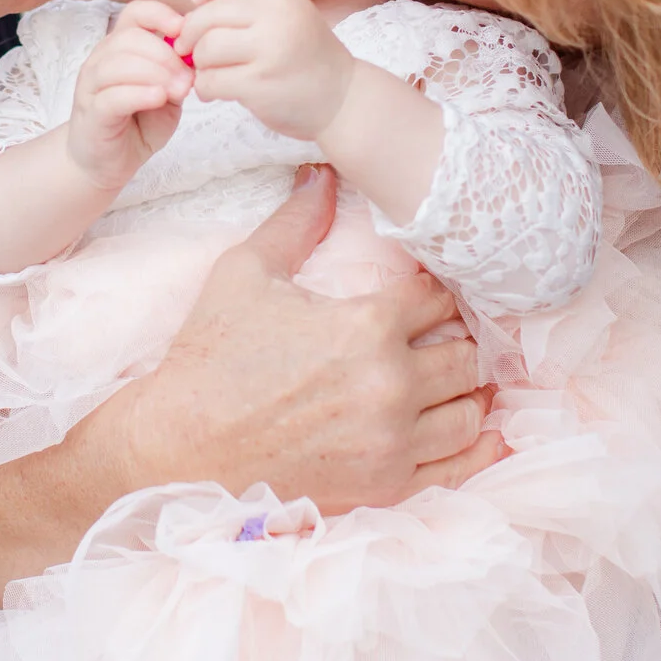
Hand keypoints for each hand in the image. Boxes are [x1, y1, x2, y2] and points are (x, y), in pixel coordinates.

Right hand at [64, 0, 193, 189]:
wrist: (107, 162)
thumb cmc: (138, 123)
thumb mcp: (168, 94)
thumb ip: (179, 73)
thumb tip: (198, 53)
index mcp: (120, 48)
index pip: (135, 13)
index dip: (160, 15)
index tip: (184, 32)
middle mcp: (101, 60)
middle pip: (130, 37)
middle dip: (166, 55)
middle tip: (187, 79)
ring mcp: (91, 86)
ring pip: (118, 63)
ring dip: (155, 74)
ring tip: (178, 92)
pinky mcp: (91, 113)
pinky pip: (112, 96)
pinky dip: (139, 94)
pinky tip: (159, 98)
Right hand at [122, 166, 502, 511]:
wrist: (177, 448)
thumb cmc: (209, 358)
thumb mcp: (245, 272)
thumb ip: (296, 221)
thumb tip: (320, 173)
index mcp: (367, 325)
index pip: (438, 299)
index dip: (435, 293)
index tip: (425, 298)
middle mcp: (391, 384)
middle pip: (465, 353)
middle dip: (455, 341)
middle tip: (440, 339)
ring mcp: (392, 442)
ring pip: (469, 407)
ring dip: (467, 390)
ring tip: (452, 380)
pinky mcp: (386, 487)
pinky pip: (459, 465)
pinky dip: (477, 445)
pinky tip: (483, 429)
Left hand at [173, 0, 356, 141]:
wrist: (341, 100)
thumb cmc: (307, 59)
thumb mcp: (292, 16)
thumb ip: (253, 5)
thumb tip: (197, 6)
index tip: (199, 2)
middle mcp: (279, 17)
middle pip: (210, 14)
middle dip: (190, 33)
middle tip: (188, 47)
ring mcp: (270, 51)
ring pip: (206, 48)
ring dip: (199, 63)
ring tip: (210, 72)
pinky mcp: (259, 85)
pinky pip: (210, 80)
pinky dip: (204, 88)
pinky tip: (214, 91)